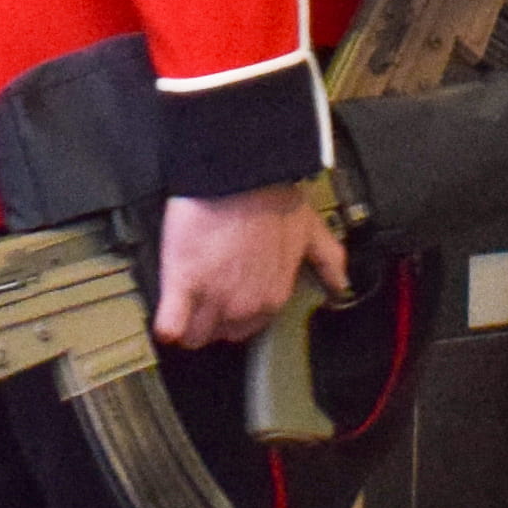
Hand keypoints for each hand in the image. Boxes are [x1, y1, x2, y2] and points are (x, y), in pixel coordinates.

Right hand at [151, 182, 345, 349]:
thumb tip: (341, 283)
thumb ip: (327, 260)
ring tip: (181, 308)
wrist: (239, 172)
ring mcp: (213, 298)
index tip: (228, 296)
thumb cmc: (272, 195)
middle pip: (221, 333)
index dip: (236, 313)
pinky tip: (166, 323)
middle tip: (203, 296)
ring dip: (189, 326)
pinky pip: (171, 325)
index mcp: (273, 295)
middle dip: (211, 320)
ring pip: (195, 335)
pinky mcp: (183, 285)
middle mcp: (245, 305)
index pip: (250, 326)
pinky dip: (167, 326)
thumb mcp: (310, 230)